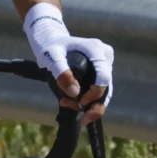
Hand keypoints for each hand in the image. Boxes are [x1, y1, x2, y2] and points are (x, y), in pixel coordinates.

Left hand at [24, 4, 113, 125]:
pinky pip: (98, 89)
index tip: (81, 101)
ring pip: (104, 91)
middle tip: (82, 118)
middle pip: (107, 86)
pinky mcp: (100, 71)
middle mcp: (104, 56)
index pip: (103, 76)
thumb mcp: (50, 56)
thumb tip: (75, 93)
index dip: (96, 92)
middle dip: (95, 105)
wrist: (50, 39)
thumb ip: (61, 72)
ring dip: (91, 104)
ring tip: (69, 107)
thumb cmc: (50, 45)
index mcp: (96, 49)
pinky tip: (69, 101)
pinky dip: (87, 99)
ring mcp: (104, 64)